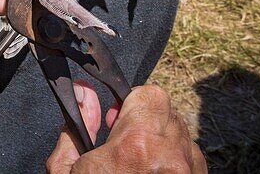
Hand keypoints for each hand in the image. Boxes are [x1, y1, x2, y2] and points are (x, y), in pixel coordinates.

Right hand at [47, 83, 206, 172]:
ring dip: (161, 142)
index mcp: (136, 147)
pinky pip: (191, 160)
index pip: (148, 94)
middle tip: (122, 143)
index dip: (129, 103)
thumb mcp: (68, 172)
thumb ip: (76, 127)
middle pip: (167, 113)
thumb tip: (82, 95)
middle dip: (144, 122)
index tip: (116, 119)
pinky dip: (174, 163)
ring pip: (182, 136)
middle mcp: (171, 157)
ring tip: (137, 166)